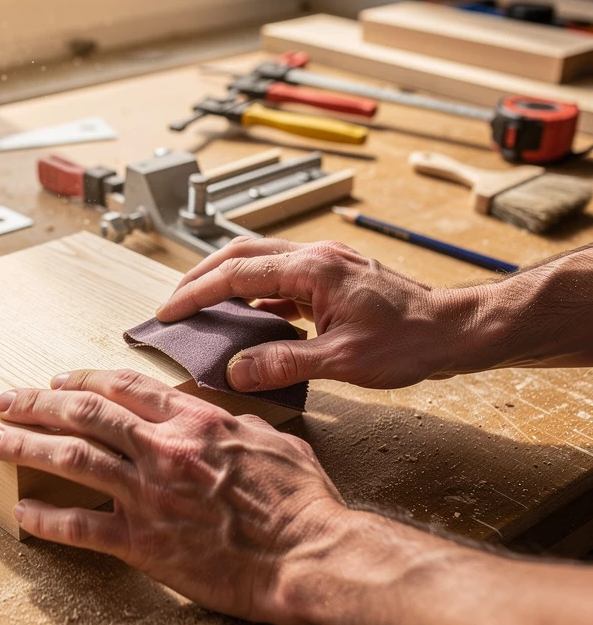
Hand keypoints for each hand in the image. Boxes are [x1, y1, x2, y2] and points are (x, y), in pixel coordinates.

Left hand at [0, 369, 346, 624]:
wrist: (307, 556)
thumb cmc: (300, 502)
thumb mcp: (275, 442)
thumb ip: (238, 426)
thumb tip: (224, 420)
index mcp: (194, 421)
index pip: (125, 387)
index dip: (84, 380)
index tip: (58, 380)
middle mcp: (163, 449)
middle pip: (85, 414)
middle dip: (38, 403)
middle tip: (7, 400)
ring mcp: (149, 495)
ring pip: (73, 459)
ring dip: (27, 446)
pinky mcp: (144, 543)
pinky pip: (82, 528)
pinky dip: (47, 519)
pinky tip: (21, 512)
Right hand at [156, 238, 478, 390]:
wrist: (456, 331)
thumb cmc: (412, 340)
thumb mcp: (343, 361)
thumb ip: (284, 363)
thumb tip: (236, 370)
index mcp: (313, 268)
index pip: (236, 273)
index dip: (196, 292)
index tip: (168, 312)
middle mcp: (316, 257)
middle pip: (241, 254)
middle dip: (201, 276)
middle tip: (174, 303)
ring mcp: (326, 266)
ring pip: (260, 263)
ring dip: (227, 282)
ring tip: (202, 308)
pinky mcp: (334, 280)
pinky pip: (281, 280)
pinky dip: (256, 295)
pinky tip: (250, 319)